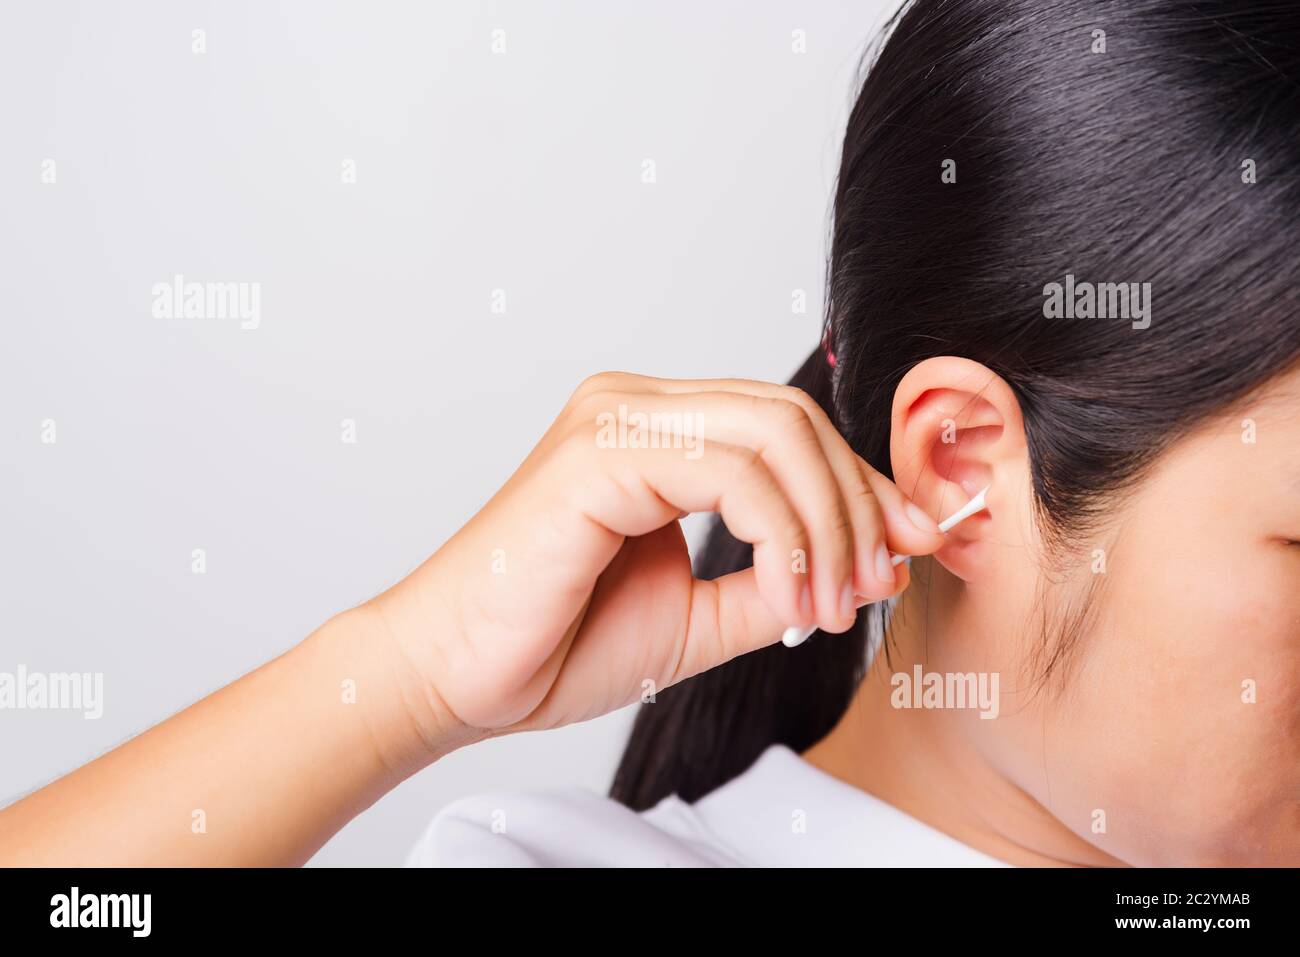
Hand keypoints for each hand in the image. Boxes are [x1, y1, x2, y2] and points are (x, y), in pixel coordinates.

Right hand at [365, 372, 945, 751]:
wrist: (459, 681)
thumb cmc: (556, 644)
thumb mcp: (702, 614)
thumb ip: (778, 579)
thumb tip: (875, 562)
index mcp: (654, 429)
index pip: (788, 427)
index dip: (860, 487)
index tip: (905, 554)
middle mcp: (635, 403)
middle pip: (796, 417)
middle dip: (858, 503)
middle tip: (876, 586)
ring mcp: (615, 416)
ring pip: (777, 434)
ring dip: (828, 527)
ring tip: (828, 608)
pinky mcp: (599, 449)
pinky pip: (734, 471)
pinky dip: (783, 536)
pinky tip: (787, 598)